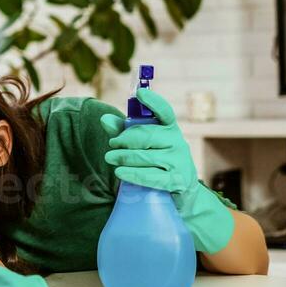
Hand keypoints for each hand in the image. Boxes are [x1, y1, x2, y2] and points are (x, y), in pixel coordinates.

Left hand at [99, 87, 235, 254]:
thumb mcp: (141, 145)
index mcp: (170, 128)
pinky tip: (119, 172)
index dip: (153, 101)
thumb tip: (104, 120)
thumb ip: (123, 131)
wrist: (181, 193)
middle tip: (112, 144)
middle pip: (148, 135)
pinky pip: (151, 176)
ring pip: (146, 156)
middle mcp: (178, 142)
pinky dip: (133, 174)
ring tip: (110, 158)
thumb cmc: (157, 162)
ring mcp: (179, 162)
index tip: (140, 93)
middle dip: (125, 139)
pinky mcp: (177, 181)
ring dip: (124, 157)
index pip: (164, 111)